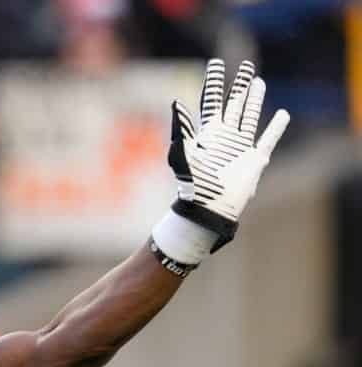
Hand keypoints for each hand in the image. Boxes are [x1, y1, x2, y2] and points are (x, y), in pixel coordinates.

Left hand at [166, 58, 289, 251]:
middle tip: (244, 65)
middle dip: (238, 85)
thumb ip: (181, 130)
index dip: (214, 82)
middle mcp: (224, 136)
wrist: (209, 208)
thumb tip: (176, 103)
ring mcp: (240, 147)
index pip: (211, 101)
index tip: (216, 64)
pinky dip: (276, 127)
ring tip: (257, 82)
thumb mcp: (182, 155)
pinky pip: (268, 139)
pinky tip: (283, 115)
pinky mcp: (255, 160)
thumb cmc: (192, 186)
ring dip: (255, 99)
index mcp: (207, 133)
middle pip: (234, 104)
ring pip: (250, 116)